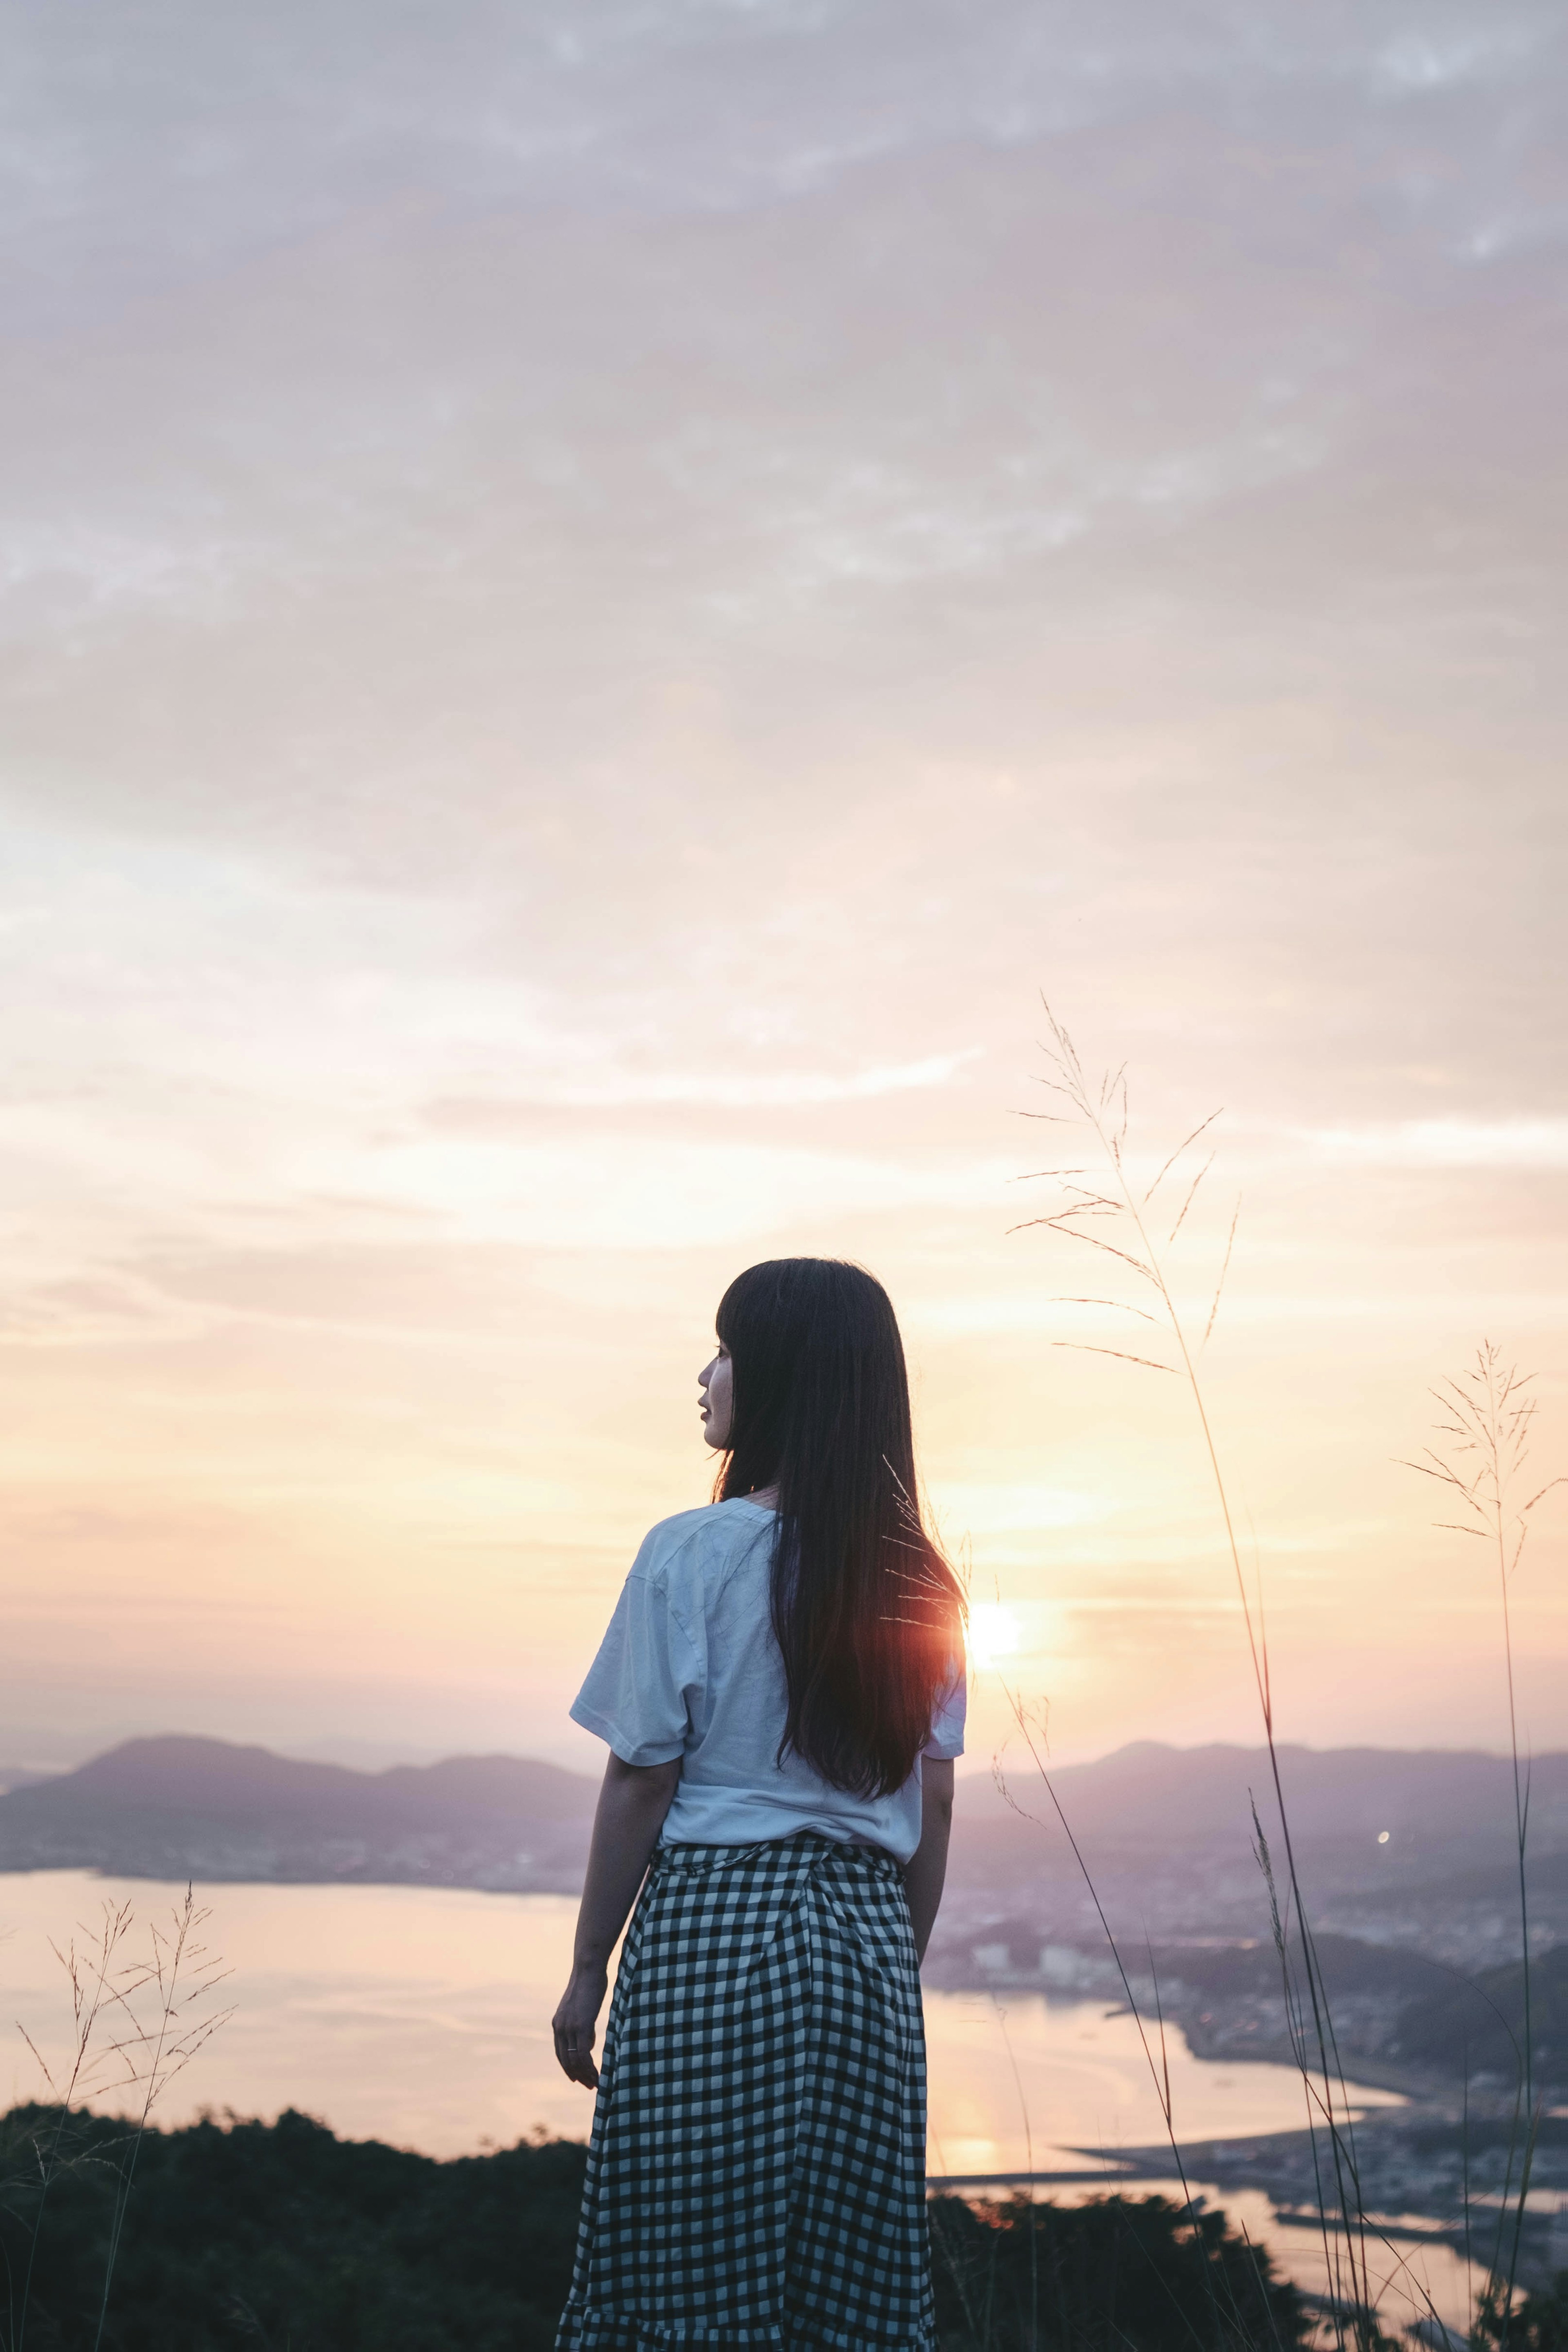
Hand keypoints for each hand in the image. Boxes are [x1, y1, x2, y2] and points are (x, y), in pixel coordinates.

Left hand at [553, 1962, 607, 2087]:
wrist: (588, 1969)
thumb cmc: (589, 1985)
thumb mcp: (582, 2010)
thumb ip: (582, 2027)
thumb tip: (588, 2045)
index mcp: (557, 2024)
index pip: (561, 2054)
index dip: (569, 2068)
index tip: (578, 2079)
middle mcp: (559, 2028)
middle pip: (566, 2061)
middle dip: (578, 2076)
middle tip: (590, 2086)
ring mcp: (569, 2028)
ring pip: (575, 2061)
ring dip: (585, 2075)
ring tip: (596, 2083)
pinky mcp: (581, 2026)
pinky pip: (583, 2054)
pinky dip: (590, 2068)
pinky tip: (597, 2074)